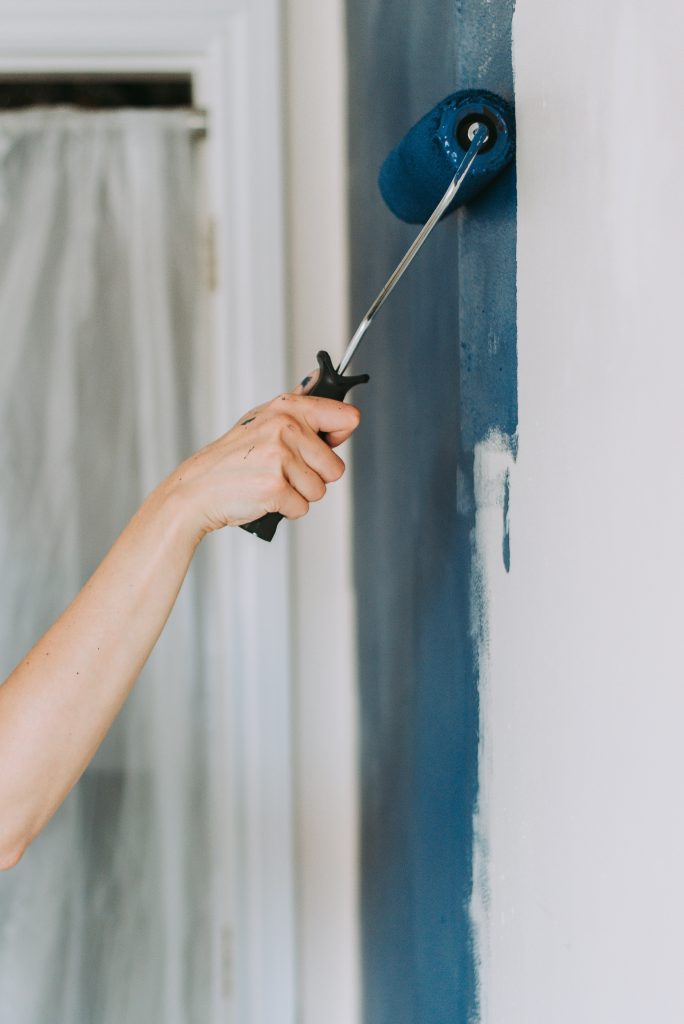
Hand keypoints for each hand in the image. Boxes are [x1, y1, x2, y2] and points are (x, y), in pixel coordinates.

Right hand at [166, 378, 359, 540]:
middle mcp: (286, 428)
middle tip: (283, 471)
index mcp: (288, 408)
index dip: (339, 438)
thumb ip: (296, 407)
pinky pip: (302, 508)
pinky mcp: (275, 487)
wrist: (198, 488)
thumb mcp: (262, 420)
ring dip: (298, 494)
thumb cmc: (232, 458)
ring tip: (270, 481)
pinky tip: (264, 495)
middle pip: (335, 468)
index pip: (347, 418)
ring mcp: (280, 457)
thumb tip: (320, 377)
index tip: (326, 443)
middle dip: (314, 477)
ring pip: (319, 490)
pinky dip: (285, 509)